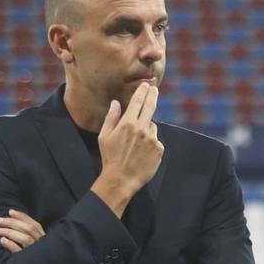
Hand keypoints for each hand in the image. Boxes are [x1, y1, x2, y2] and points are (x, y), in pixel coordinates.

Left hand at [0, 209, 42, 252]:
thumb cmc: (31, 255)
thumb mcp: (33, 242)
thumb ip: (26, 232)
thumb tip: (11, 214)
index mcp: (44, 239)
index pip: (35, 225)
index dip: (23, 217)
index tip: (10, 211)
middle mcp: (42, 245)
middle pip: (29, 229)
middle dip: (12, 222)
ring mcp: (36, 252)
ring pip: (25, 238)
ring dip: (9, 232)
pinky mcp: (28, 261)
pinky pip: (20, 251)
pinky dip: (11, 244)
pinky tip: (2, 240)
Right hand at [92, 82, 164, 210]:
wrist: (122, 178)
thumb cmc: (110, 157)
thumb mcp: (104, 136)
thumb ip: (111, 117)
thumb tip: (116, 103)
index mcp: (127, 124)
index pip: (138, 102)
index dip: (143, 91)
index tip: (146, 85)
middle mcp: (142, 129)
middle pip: (151, 107)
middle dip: (153, 96)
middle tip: (154, 89)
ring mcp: (153, 139)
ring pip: (152, 126)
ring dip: (147, 128)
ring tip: (135, 142)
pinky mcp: (160, 149)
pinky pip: (156, 140)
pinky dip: (151, 142)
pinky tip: (141, 151)